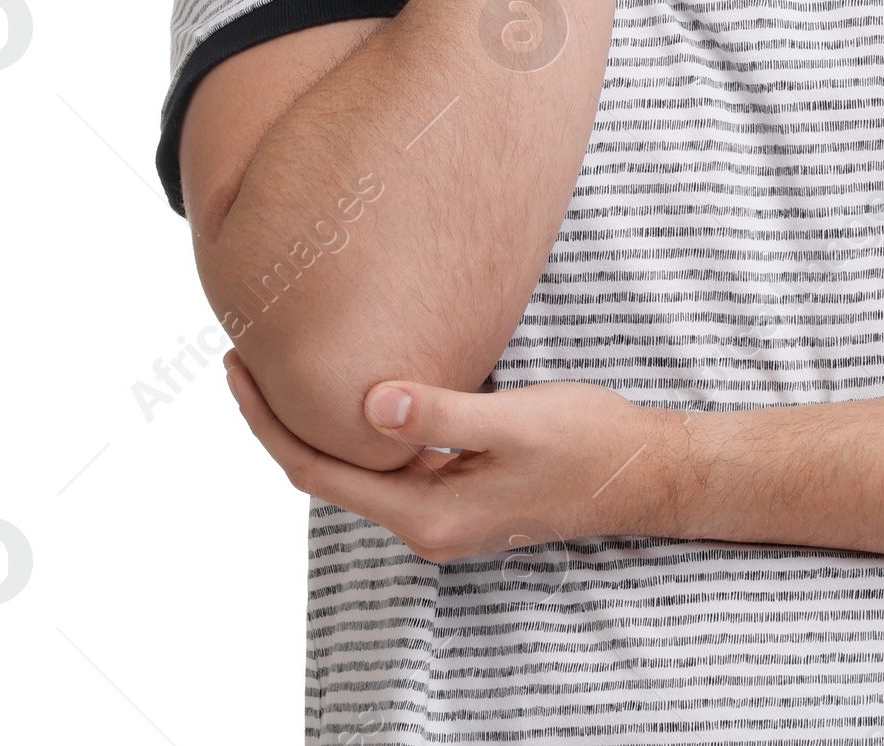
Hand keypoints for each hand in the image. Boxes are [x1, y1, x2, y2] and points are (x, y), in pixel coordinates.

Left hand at [224, 352, 684, 560]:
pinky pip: (389, 465)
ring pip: (356, 470)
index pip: (319, 472)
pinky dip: (360, 430)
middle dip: (280, 419)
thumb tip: (370, 401)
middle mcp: (426, 527)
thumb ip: (442, 413)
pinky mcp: (460, 494)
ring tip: (285, 367)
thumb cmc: (588, 443)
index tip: (238, 369)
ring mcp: (443, 514)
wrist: (645, 473)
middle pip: (326, 474)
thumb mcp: (515, 421)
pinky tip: (358, 392)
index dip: (269, 421)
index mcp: (427, 516)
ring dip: (317, 423)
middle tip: (245, 356)